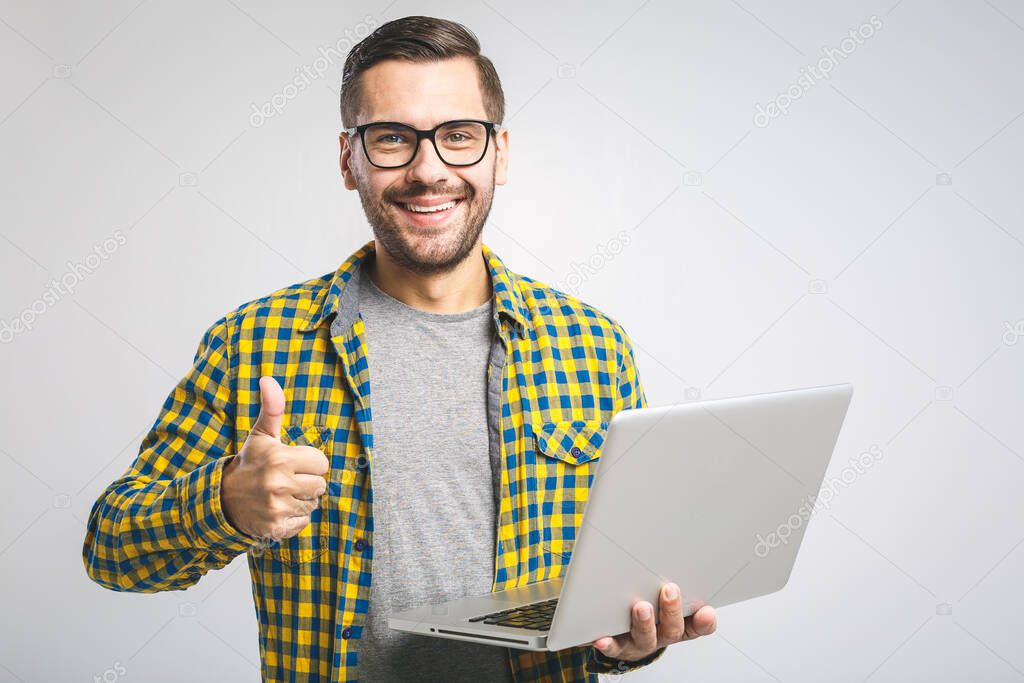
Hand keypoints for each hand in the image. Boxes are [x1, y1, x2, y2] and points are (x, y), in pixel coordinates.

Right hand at [220, 376, 328, 539]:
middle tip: (286, 479)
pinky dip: (293, 518)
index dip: (310, 463)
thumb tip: (268, 379)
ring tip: (281, 493)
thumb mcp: (261, 435)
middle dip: (308, 482)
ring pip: (313, 504)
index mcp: (280, 458)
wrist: (222, 499)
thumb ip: (272, 408)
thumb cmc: (250, 463)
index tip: (293, 463)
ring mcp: (276, 508)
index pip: (322, 463)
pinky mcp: (275, 528)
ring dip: (301, 500)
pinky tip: (277, 509)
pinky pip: (303, 522)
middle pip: (320, 485)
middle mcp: (278, 484)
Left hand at [590, 582, 716, 661]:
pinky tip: (601, 638)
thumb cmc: (650, 609)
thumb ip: (670, 582)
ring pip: (646, 637)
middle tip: (670, 590)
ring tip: (641, 607)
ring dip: (645, 622)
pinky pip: (614, 647)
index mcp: (679, 624)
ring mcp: (641, 642)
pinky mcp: (618, 647)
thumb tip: (676, 549)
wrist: (626, 638)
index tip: (707, 610)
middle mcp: (662, 635)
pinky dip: (609, 643)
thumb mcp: (666, 599)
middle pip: (673, 629)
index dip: (704, 621)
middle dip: (672, 610)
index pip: (698, 626)